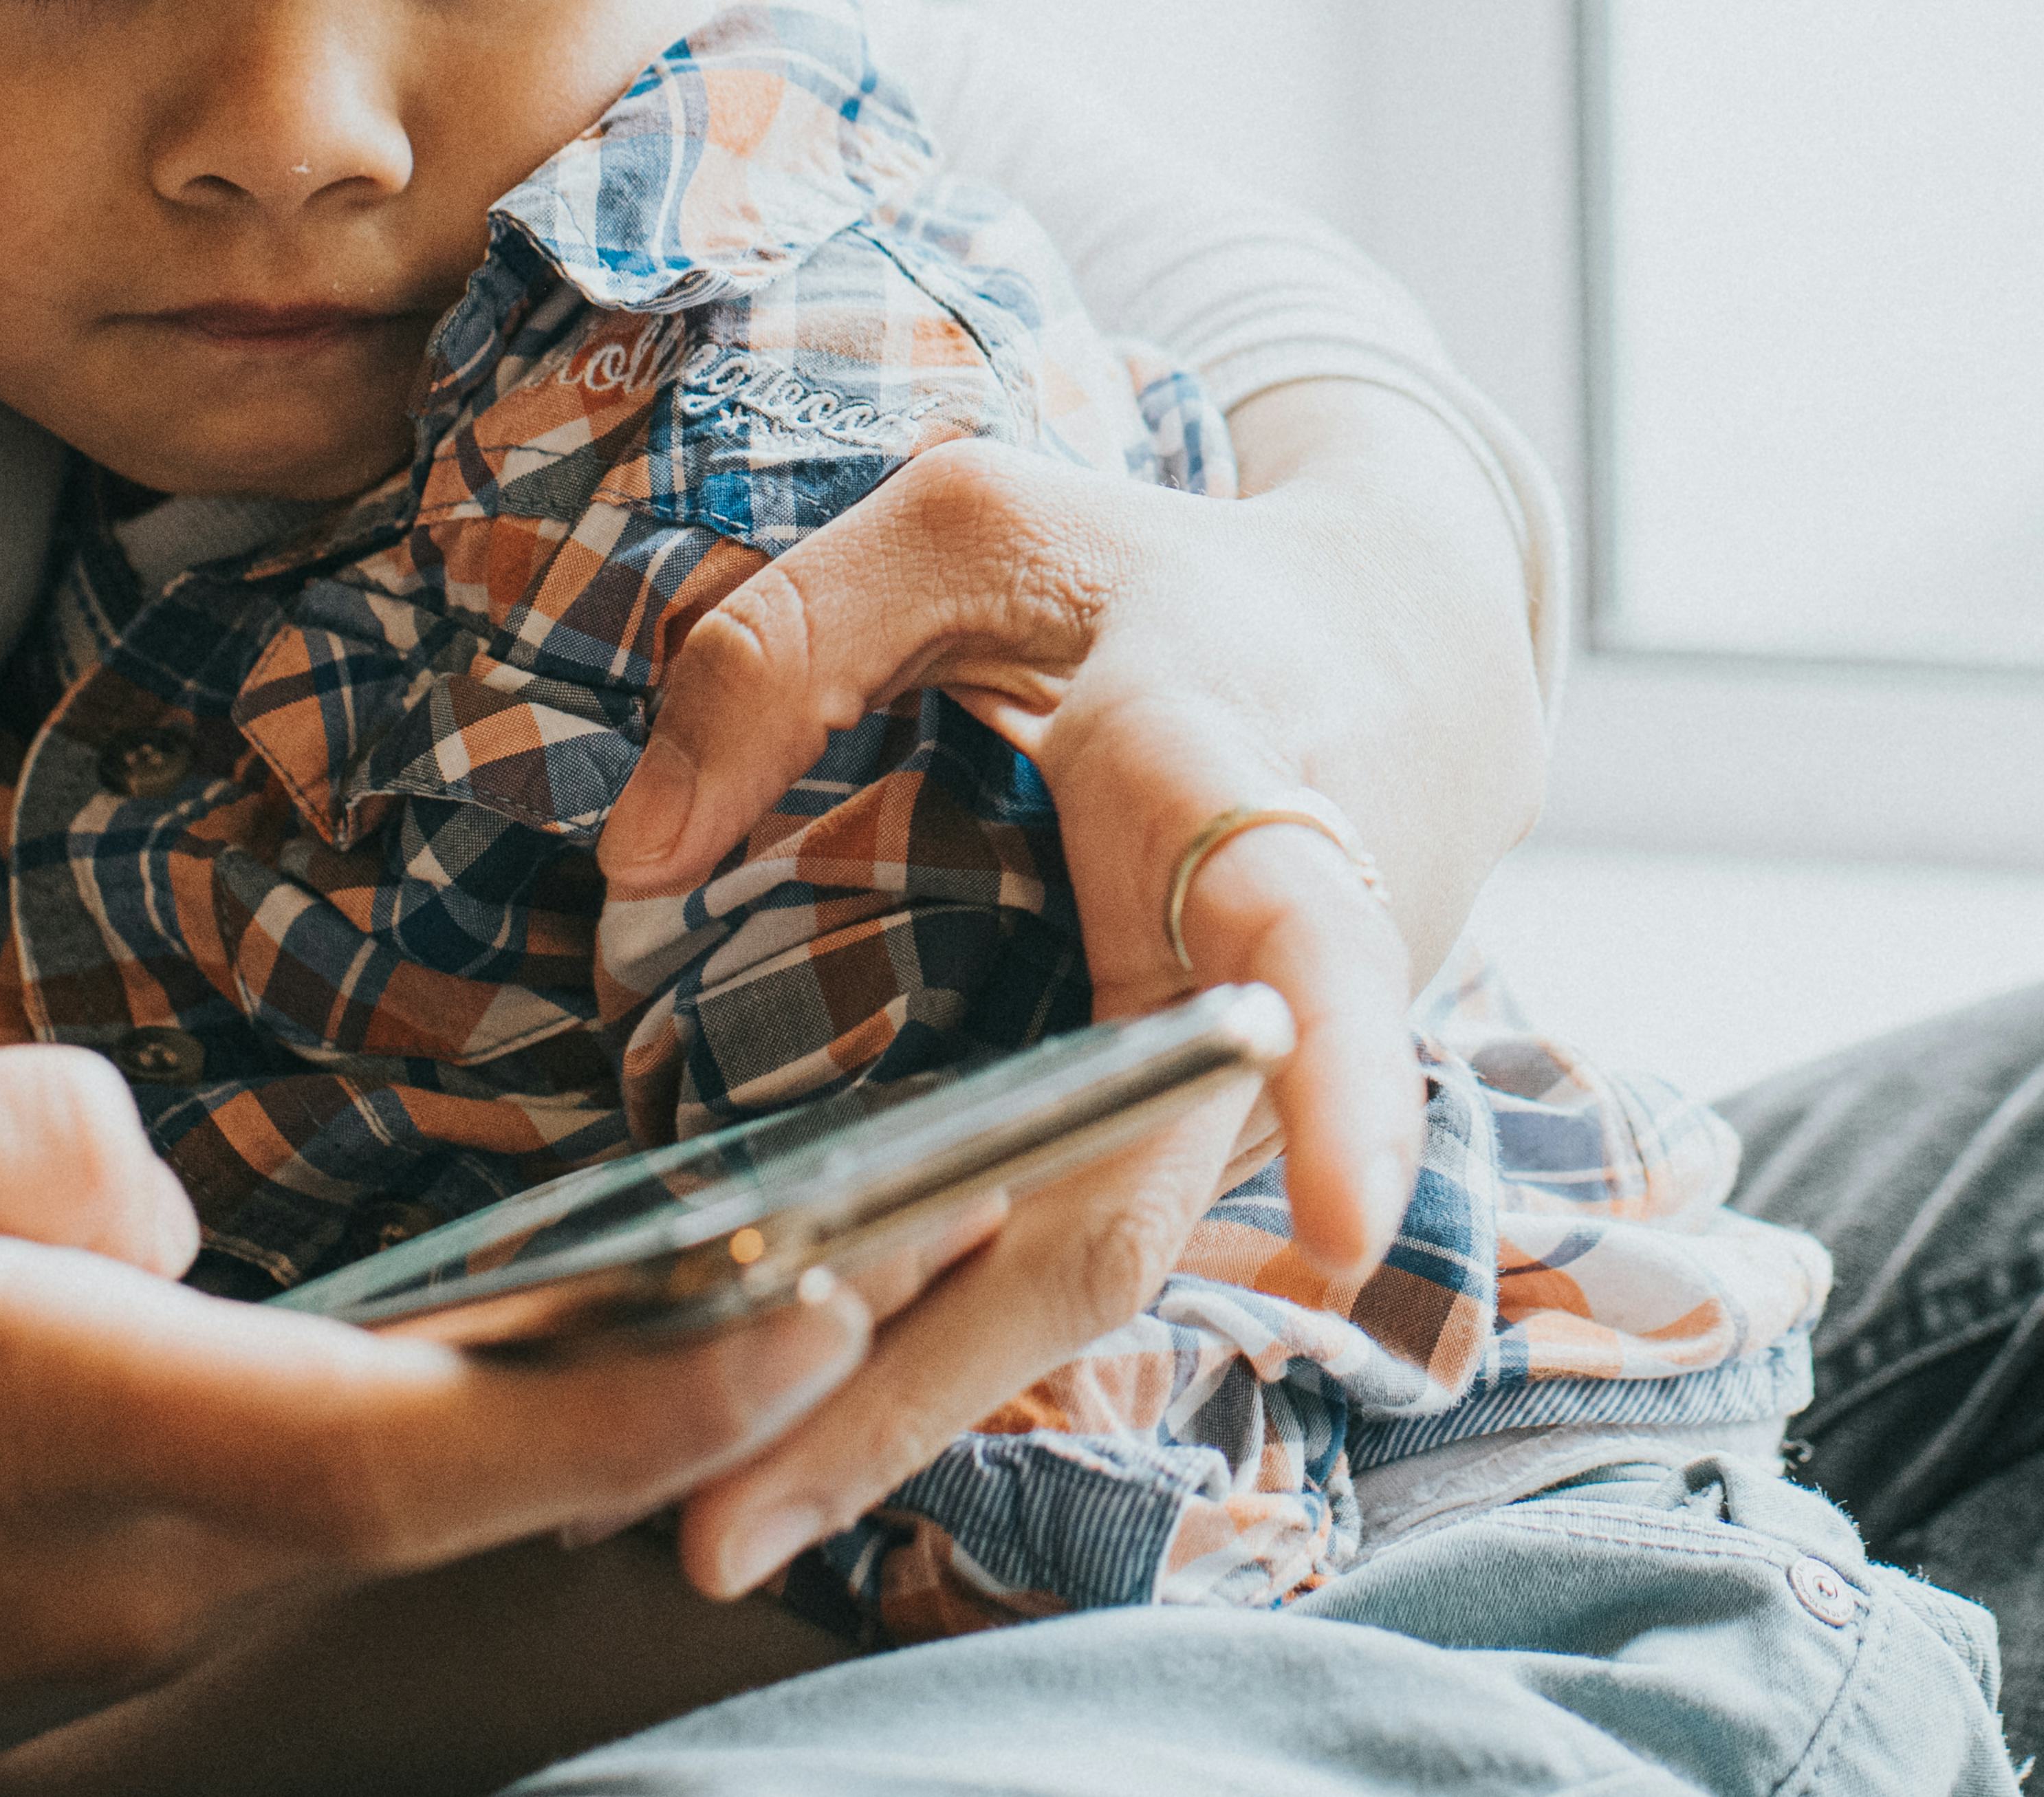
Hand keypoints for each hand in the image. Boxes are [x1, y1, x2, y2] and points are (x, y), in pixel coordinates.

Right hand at [0, 1050, 877, 1796]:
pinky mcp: (93, 1637)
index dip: (666, 1379)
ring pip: (405, 1494)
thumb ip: (5, 1138)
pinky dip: (423, 1429)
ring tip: (736, 1271)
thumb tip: (159, 1187)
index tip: (836, 1301)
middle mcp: (160, 1555)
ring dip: (567, 1404)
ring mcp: (131, 1622)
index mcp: (94, 1426)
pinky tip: (480, 1341)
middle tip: (882, 1258)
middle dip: (697, 1384)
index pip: (455, 1433)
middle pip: (488, 1477)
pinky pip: (303, 1514)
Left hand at [592, 378, 1544, 1592]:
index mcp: (1234, 786)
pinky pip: (1070, 1249)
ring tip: (721, 1524)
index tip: (1342, 1219)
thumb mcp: (978, 519)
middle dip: (934, 1373)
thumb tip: (641, 856)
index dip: (1331, 1077)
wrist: (1402, 653)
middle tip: (731, 1523)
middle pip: (1125, 1210)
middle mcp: (1255, 980)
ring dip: (904, 1403)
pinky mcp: (1195, 1133)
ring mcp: (1239, 1086)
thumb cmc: (1163, 578)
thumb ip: (787, 642)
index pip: (1301, 940)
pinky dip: (939, 1345)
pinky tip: (799, 1436)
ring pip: (1082, 1270)